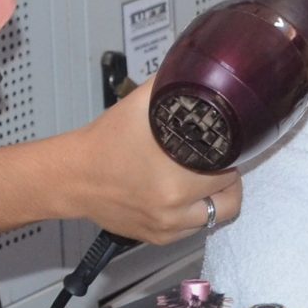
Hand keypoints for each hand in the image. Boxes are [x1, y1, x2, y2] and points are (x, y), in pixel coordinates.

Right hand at [68, 81, 243, 244]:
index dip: (234, 155)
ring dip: (215, 198)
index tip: (229, 146)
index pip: (231, 170)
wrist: (72, 176)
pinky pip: (193, 229)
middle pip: (230, 198)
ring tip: (202, 178)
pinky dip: (195, 214)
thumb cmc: (105, 141)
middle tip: (216, 161)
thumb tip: (199, 70)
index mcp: (178, 179)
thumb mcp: (142, 104)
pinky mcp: (157, 238)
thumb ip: (173, 85)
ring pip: (216, 217)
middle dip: (228, 177)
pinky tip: (184, 194)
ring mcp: (166, 228)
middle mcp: (175, 209)